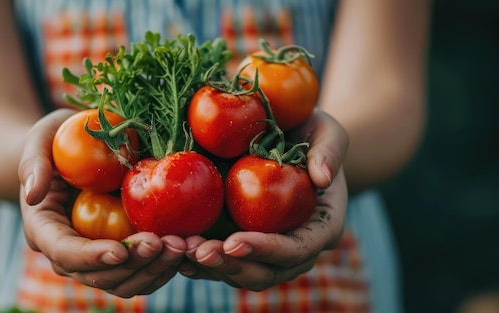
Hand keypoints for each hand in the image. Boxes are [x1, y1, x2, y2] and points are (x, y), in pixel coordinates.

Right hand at [17, 108, 185, 297]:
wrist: (73, 153)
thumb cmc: (54, 142)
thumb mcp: (39, 140)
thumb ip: (32, 163)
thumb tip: (32, 194)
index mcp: (45, 230)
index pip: (64, 253)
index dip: (91, 257)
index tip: (119, 251)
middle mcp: (69, 253)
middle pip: (100, 276)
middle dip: (135, 264)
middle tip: (168, 244)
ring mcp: (97, 258)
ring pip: (125, 281)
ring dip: (156, 269)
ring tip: (184, 246)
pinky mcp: (122, 255)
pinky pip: (143, 272)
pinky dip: (166, 264)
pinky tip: (189, 246)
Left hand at [179, 109, 348, 290]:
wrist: (293, 140)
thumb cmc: (312, 133)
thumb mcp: (326, 131)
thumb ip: (329, 151)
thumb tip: (324, 178)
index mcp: (321, 227)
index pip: (296, 250)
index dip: (265, 250)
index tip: (233, 242)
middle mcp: (295, 247)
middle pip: (265, 273)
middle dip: (231, 266)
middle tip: (199, 251)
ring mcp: (267, 249)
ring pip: (240, 273)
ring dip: (209, 268)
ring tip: (180, 250)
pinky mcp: (242, 242)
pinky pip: (222, 261)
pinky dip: (197, 261)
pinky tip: (173, 250)